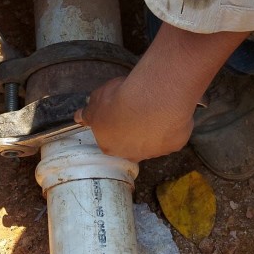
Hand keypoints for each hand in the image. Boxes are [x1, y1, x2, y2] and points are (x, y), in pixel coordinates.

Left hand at [76, 73, 195, 162]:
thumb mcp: (95, 101)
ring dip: (153, 129)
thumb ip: (88, 112)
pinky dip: (171, 125)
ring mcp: (155, 151)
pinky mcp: (175, 145)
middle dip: (133, 131)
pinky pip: (172, 135)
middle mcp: (131, 154)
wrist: (151, 99)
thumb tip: (78, 117)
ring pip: (153, 142)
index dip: (114, 125)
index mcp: (109, 146)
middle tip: (138, 110)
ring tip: (155, 108)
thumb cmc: (120, 99)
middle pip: (131, 145)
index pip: (108, 140)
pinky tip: (169, 111)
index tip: (118, 112)